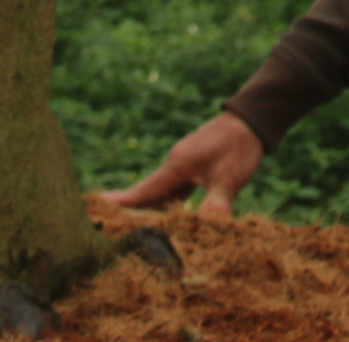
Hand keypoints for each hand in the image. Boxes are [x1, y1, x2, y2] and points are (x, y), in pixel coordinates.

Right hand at [94, 113, 263, 220]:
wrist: (252, 120)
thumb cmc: (240, 146)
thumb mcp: (230, 178)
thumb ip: (216, 203)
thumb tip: (207, 228)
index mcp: (177, 166)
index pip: (144, 190)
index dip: (122, 202)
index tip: (97, 206)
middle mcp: (176, 164)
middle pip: (148, 191)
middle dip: (131, 208)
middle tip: (107, 224)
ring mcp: (185, 165)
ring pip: (162, 191)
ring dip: (151, 208)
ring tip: (133, 227)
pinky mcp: (196, 167)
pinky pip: (175, 188)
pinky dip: (169, 202)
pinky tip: (169, 216)